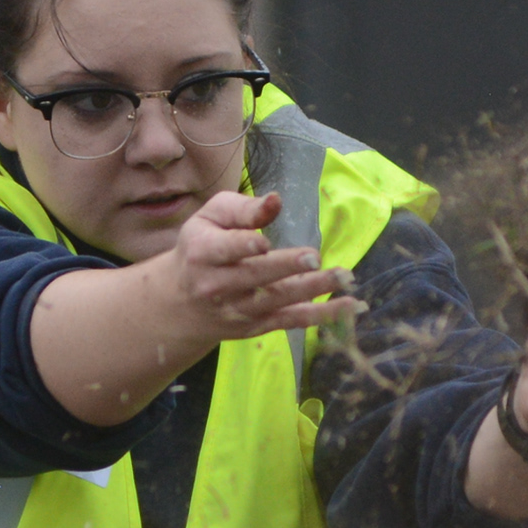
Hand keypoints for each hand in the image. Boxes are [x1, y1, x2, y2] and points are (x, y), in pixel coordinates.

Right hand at [168, 191, 364, 342]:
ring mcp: (238, 310)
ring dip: (312, 289)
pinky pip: (290, 321)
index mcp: (204, 253)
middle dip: (285, 267)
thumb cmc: (201, 248)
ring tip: (343, 276)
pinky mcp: (255, 326)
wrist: (180, 304)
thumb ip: (242, 209)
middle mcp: (218, 285)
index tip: (263, 242)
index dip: (244, 245)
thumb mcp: (210, 219)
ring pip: (278, 300)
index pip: (225, 249)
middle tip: (313, 256)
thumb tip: (275, 201)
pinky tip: (347, 305)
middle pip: (256, 276)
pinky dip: (320, 315)